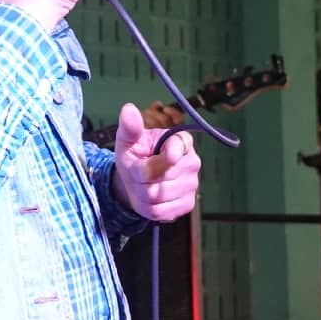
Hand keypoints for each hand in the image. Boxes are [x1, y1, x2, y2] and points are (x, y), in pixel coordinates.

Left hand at [111, 103, 200, 222]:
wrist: (138, 181)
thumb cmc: (135, 156)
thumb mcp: (127, 141)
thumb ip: (129, 127)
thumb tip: (128, 109)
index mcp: (180, 140)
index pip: (179, 146)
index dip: (172, 152)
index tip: (168, 154)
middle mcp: (192, 161)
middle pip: (161, 175)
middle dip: (141, 177)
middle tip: (138, 172)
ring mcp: (192, 184)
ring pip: (159, 195)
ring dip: (143, 193)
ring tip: (143, 184)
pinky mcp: (188, 203)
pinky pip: (163, 211)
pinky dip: (150, 208)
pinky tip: (151, 198)